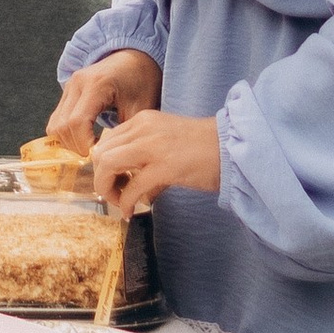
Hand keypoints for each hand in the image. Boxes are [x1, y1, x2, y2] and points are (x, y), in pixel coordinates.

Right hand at [43, 46, 161, 153]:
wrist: (135, 58)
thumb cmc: (141, 81)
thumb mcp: (141, 107)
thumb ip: (126, 131)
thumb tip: (111, 157)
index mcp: (96, 84)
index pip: (77, 121)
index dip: (83, 144)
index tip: (96, 156)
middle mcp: (77, 83)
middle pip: (63, 125)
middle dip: (75, 147)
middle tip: (93, 157)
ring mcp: (70, 86)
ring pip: (55, 124)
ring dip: (68, 142)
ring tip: (88, 149)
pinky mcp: (67, 91)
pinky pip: (57, 118)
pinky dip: (65, 133)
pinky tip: (83, 139)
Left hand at [89, 105, 221, 221]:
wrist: (232, 148)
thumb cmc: (203, 148)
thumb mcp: (166, 139)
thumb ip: (143, 149)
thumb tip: (124, 177)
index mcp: (143, 120)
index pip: (106, 140)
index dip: (102, 165)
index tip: (111, 181)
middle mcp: (143, 128)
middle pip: (101, 152)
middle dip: (101, 178)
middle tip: (114, 194)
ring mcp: (153, 146)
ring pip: (108, 165)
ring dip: (108, 189)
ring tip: (120, 203)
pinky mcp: (165, 167)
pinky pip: (132, 187)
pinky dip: (126, 203)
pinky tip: (131, 212)